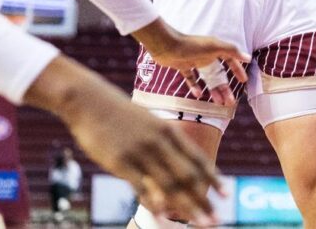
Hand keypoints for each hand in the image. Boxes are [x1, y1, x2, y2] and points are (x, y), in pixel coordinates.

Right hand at [26, 57, 222, 223]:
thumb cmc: (118, 113)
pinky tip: (164, 217)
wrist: (88, 100)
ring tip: (200, 224)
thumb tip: (175, 160)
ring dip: (187, 208)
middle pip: (188, 176)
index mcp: (168, 130)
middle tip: (217, 221)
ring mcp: (140, 152)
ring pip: (169, 185)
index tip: (227, 194)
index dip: (213, 178)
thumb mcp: (148, 122)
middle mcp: (159, 142)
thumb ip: (162, 141)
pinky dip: (154, 203)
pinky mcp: (120, 162)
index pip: (197, 158)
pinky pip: (141, 187)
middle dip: (204, 201)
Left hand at [136, 18, 248, 107]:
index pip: (230, 59)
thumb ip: (231, 51)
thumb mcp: (214, 46)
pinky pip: (191, 78)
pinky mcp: (183, 66)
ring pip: (207, 79)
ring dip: (213, 90)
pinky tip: (197, 94)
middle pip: (219, 74)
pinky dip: (194, 86)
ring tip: (218, 103)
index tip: (244, 81)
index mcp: (215, 48)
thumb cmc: (191, 44)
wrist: (167, 45)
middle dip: (225, 88)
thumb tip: (248, 58)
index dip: (237, 70)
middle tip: (230, 102)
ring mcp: (194, 61)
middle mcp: (206, 55)